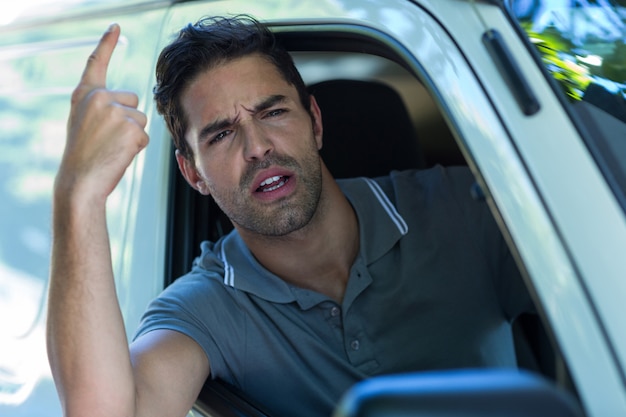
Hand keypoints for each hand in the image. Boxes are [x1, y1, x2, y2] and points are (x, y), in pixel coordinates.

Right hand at [56, 23, 147, 202]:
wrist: (80, 181)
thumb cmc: (84, 155)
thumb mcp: (85, 122)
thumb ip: (103, 107)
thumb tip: (133, 107)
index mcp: (85, 94)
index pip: (97, 63)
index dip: (106, 44)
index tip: (116, 27)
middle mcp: (100, 97)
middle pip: (134, 99)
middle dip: (129, 118)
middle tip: (108, 139)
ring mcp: (116, 111)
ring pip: (142, 119)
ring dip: (133, 135)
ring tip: (112, 148)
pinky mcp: (132, 127)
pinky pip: (145, 136)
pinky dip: (136, 148)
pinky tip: (119, 154)